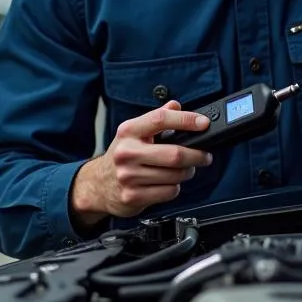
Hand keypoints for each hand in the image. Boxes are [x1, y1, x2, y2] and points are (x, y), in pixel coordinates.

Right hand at [70, 100, 211, 224]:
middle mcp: (127, 152)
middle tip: (205, 156)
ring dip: (187, 173)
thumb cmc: (122, 155)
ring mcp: (128, 176)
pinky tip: (168, 183)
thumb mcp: (134, 132)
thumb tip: (176, 105)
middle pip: (174, 154)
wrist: (97, 184)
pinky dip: (175, 187)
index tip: (203, 123)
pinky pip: (169, 192)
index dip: (186, 120)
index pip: (160, 119)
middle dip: (197, 155)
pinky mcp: (133, 196)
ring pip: (175, 175)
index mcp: (128, 131)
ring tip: (184, 169)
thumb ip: (156, 118)